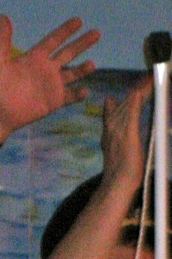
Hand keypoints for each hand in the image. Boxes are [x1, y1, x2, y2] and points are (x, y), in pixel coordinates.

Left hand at [0, 15, 99, 143]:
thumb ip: (2, 40)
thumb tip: (2, 16)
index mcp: (35, 57)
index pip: (54, 40)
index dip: (65, 31)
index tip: (78, 20)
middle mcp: (46, 69)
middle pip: (68, 53)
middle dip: (82, 43)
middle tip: (97, 33)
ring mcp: (52, 85)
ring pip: (73, 74)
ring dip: (83, 69)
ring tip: (92, 64)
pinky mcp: (54, 101)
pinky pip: (70, 96)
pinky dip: (78, 94)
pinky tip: (85, 91)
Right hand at [100, 77, 152, 193]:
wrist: (118, 182)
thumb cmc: (120, 172)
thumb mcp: (115, 151)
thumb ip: (117, 138)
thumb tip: (119, 134)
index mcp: (109, 132)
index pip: (116, 110)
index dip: (126, 99)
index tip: (134, 89)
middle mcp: (111, 128)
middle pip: (125, 105)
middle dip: (138, 90)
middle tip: (149, 76)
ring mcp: (119, 130)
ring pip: (129, 106)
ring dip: (140, 92)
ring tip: (150, 78)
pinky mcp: (128, 134)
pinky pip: (132, 115)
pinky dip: (135, 103)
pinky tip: (138, 93)